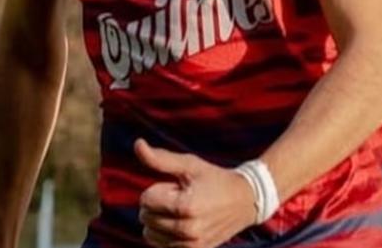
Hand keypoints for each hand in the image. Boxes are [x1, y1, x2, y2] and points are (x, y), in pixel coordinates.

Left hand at [135, 138, 257, 247]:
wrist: (244, 201)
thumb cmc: (213, 178)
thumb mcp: (189, 164)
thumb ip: (160, 158)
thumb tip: (137, 144)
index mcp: (186, 207)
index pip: (146, 199)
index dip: (158, 188)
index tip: (178, 187)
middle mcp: (188, 230)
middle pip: (145, 217)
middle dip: (157, 204)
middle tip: (181, 197)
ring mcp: (191, 245)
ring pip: (149, 234)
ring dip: (159, 221)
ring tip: (182, 211)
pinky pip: (161, 246)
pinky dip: (164, 235)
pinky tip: (180, 223)